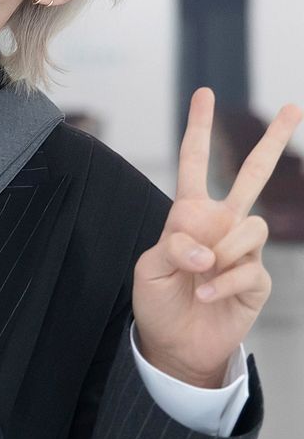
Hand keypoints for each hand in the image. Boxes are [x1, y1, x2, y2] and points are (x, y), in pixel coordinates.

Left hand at [132, 87, 303, 386]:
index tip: (204, 93)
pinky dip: (224, 280)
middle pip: (254, 174)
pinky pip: (250, 266)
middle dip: (274, 141)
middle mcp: (222, 224)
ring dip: (224, 249)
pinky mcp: (257, 279)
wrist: (175, 345)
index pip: (195, 163)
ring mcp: (243, 250)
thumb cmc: (159, 302)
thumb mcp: (149, 269)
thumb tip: (206, 246)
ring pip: (252, 225)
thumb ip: (172, 247)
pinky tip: (207, 295)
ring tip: (202, 273)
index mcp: (190, 214)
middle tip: (292, 108)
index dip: (199, 128)